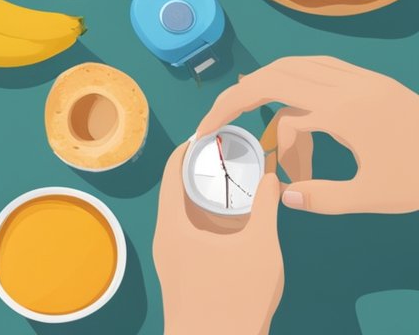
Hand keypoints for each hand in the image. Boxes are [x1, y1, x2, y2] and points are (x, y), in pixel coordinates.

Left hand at [154, 142, 281, 334]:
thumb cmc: (236, 300)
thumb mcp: (260, 247)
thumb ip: (266, 207)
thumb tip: (271, 177)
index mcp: (172, 224)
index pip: (173, 170)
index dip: (192, 147)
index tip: (213, 133)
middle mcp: (163, 238)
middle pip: (176, 190)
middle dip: (202, 170)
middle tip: (229, 153)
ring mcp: (168, 259)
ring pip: (182, 215)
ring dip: (205, 197)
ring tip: (234, 182)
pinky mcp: (178, 274)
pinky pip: (187, 235)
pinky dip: (205, 220)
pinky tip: (231, 222)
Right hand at [197, 56, 418, 214]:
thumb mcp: (375, 196)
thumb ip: (324, 198)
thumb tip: (284, 196)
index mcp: (343, 111)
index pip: (278, 111)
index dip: (250, 131)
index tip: (234, 150)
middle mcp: (347, 85)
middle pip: (275, 74)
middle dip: (240, 96)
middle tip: (218, 120)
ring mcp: (361, 79)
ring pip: (297, 64)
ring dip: (266, 83)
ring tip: (249, 109)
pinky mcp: (373, 81)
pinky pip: (321, 66)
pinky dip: (295, 77)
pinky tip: (292, 97)